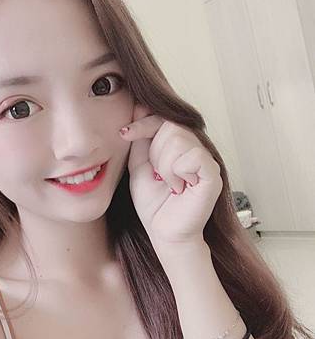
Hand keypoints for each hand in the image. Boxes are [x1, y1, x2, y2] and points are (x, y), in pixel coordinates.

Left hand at [120, 103, 222, 245]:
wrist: (163, 233)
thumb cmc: (154, 204)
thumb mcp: (139, 166)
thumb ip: (141, 139)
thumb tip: (139, 106)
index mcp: (178, 145)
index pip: (163, 117)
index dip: (143, 122)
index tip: (124, 134)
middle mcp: (195, 148)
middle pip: (170, 124)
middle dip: (155, 151)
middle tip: (158, 175)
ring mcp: (206, 159)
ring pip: (179, 138)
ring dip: (165, 164)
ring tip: (170, 183)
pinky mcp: (213, 172)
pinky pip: (192, 155)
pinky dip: (177, 171)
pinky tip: (180, 187)